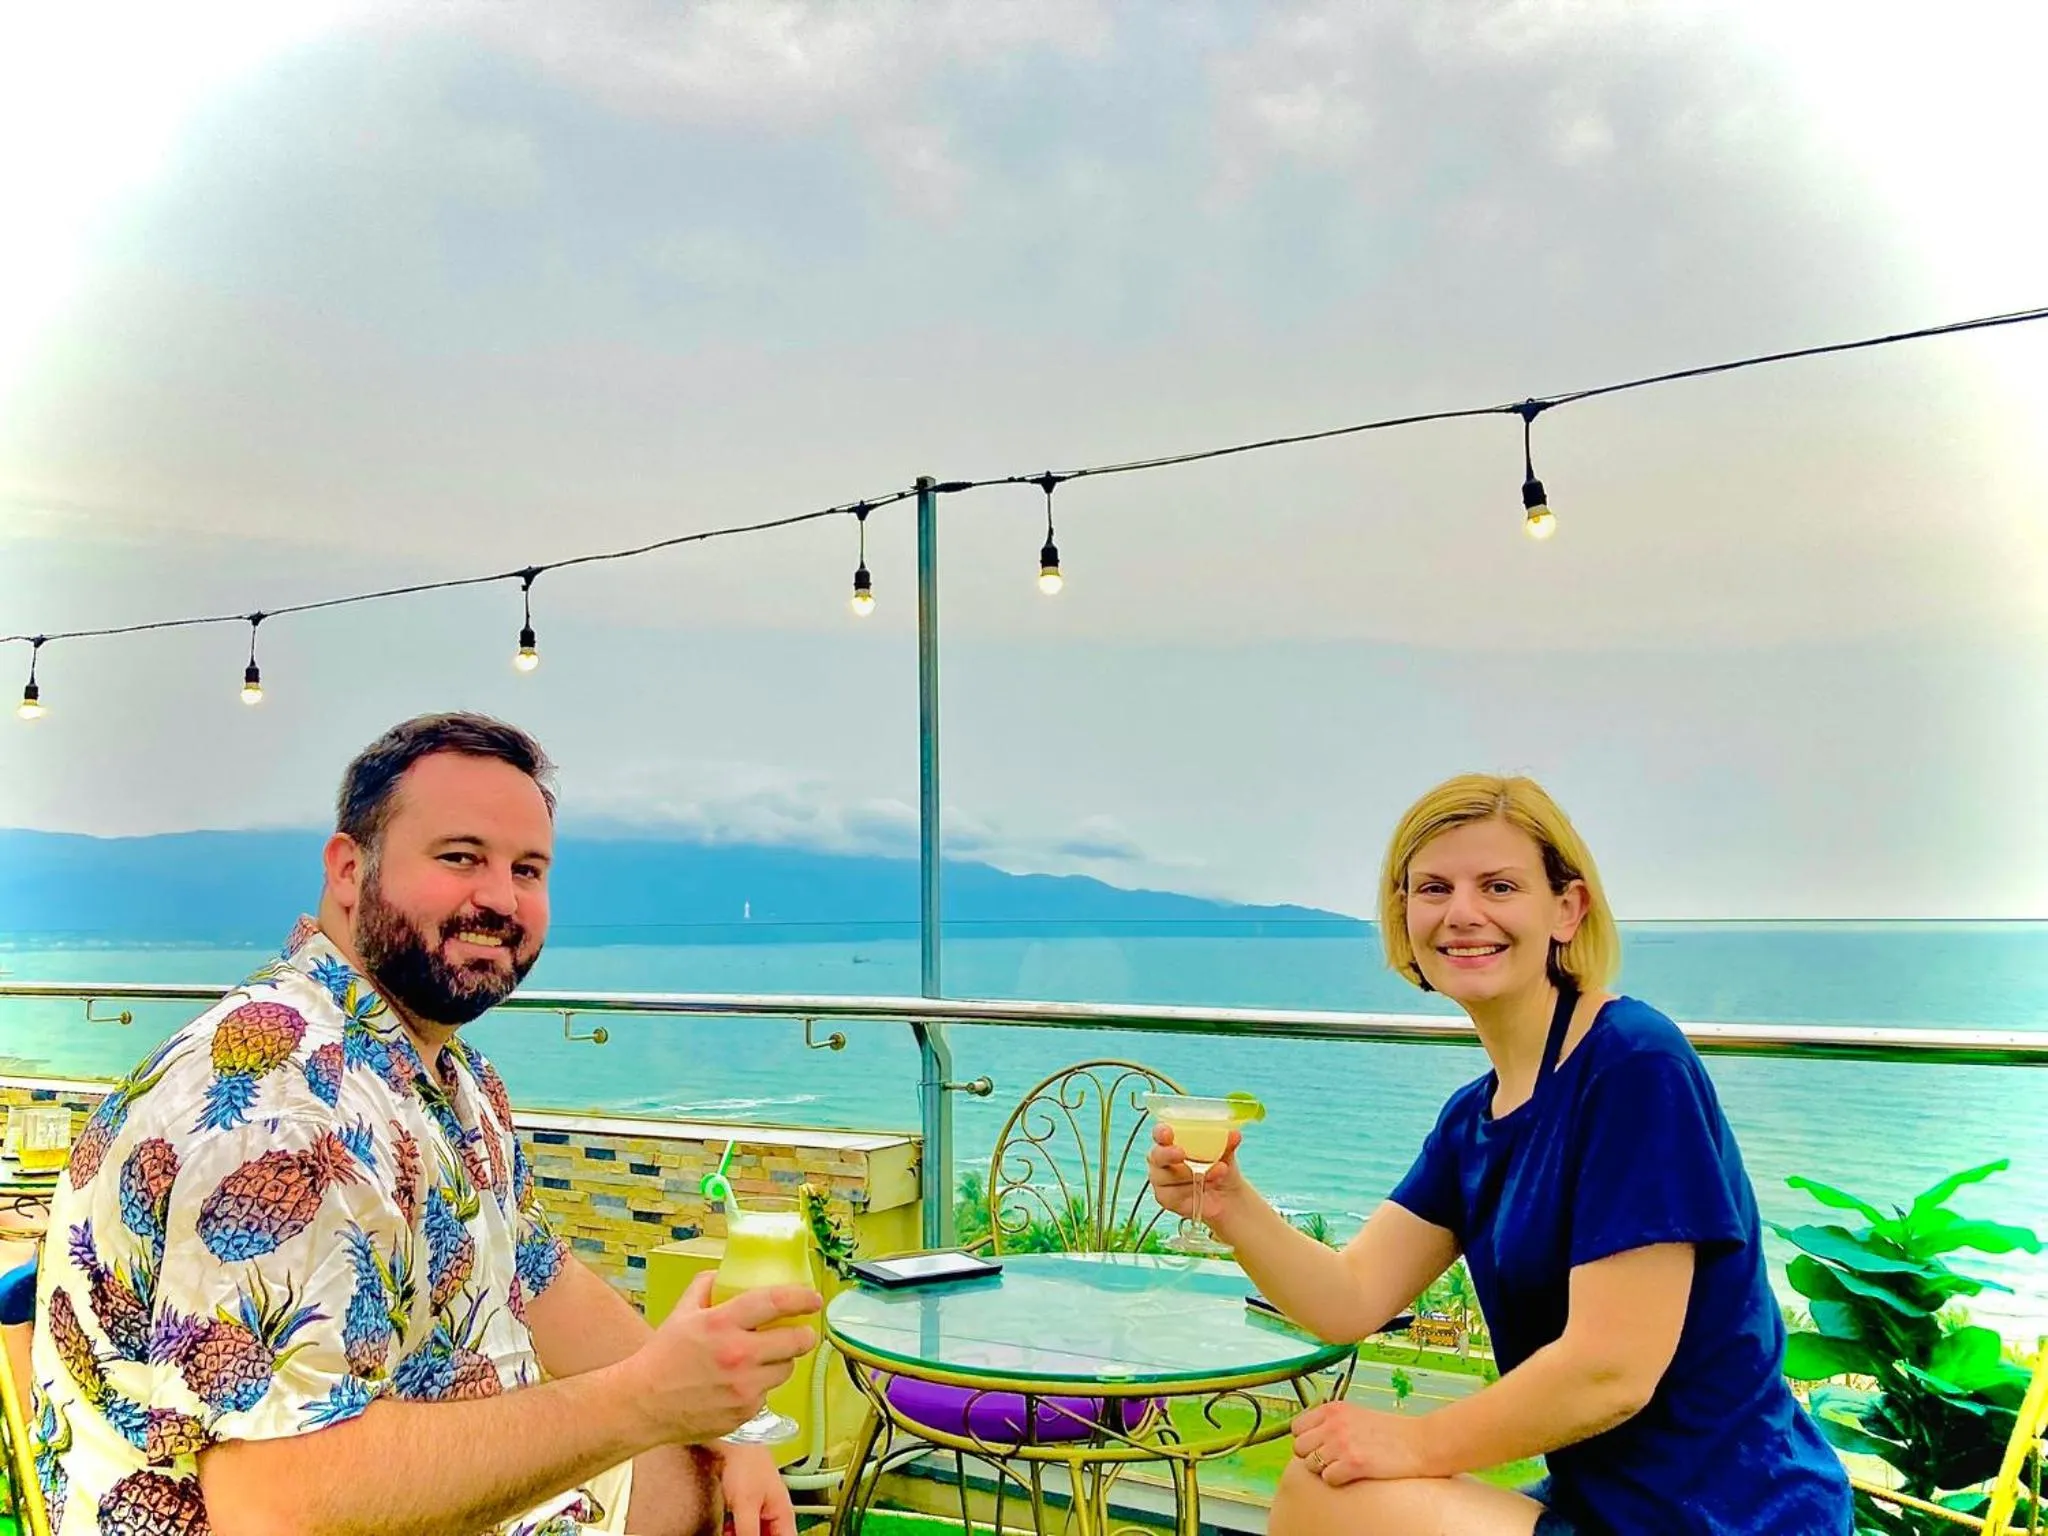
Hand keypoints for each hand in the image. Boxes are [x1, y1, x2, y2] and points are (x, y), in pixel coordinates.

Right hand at [625, 1272, 822, 1443]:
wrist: (644, 1404)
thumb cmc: (662, 1357)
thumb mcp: (682, 1313)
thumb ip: (705, 1287)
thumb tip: (723, 1273)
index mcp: (722, 1324)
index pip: (775, 1302)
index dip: (801, 1298)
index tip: (814, 1298)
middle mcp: (739, 1356)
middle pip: (795, 1342)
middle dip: (803, 1335)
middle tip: (801, 1332)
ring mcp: (744, 1388)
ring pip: (785, 1370)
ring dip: (781, 1362)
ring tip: (765, 1358)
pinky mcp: (745, 1412)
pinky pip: (767, 1394)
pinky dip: (760, 1387)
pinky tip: (742, 1383)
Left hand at [718, 1441, 797, 1535]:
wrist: (731, 1439)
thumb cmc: (747, 1462)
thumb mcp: (747, 1505)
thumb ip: (749, 1533)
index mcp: (783, 1514)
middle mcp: (773, 1514)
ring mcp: (757, 1510)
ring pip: (753, 1535)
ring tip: (731, 1532)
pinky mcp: (742, 1507)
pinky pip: (739, 1529)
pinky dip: (732, 1532)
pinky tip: (725, 1531)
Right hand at [1145, 1123, 1246, 1232]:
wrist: (1228, 1194)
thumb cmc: (1219, 1164)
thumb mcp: (1225, 1152)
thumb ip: (1227, 1143)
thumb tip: (1234, 1134)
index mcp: (1171, 1140)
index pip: (1160, 1134)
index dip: (1160, 1132)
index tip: (1167, 1133)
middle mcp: (1162, 1159)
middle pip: (1156, 1156)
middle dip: (1168, 1154)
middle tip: (1182, 1153)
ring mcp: (1162, 1180)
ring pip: (1167, 1178)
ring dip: (1191, 1174)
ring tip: (1217, 1171)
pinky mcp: (1166, 1199)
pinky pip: (1174, 1195)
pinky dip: (1192, 1189)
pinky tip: (1208, 1185)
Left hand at [1289, 1402, 1429, 1485]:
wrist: (1420, 1442)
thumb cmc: (1391, 1432)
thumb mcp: (1356, 1415)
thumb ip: (1332, 1422)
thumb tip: (1309, 1438)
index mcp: (1333, 1409)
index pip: (1297, 1427)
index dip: (1307, 1440)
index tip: (1319, 1446)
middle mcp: (1334, 1424)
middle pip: (1300, 1448)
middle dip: (1312, 1456)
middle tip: (1332, 1460)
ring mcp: (1342, 1444)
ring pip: (1311, 1465)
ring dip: (1325, 1470)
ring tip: (1344, 1466)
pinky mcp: (1353, 1464)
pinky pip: (1328, 1479)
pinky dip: (1337, 1481)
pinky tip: (1352, 1474)